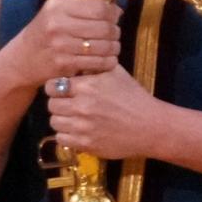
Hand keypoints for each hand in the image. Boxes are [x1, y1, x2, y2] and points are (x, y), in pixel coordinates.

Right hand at [9, 0, 120, 89]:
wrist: (22, 58)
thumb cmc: (45, 32)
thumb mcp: (56, 12)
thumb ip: (81, 6)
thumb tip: (114, 7)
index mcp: (58, 6)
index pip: (98, 7)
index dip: (113, 12)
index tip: (116, 15)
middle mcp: (58, 24)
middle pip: (104, 27)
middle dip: (115, 31)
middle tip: (116, 33)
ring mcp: (61, 45)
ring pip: (103, 46)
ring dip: (114, 47)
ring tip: (113, 46)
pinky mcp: (64, 64)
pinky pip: (97, 62)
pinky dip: (108, 62)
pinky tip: (108, 59)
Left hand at [46, 64, 161, 159]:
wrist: (149, 126)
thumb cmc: (132, 96)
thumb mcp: (114, 72)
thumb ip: (92, 64)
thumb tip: (74, 57)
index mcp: (87, 86)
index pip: (53, 85)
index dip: (55, 86)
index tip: (62, 88)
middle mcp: (82, 106)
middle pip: (51, 104)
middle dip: (58, 102)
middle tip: (67, 102)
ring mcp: (83, 127)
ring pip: (54, 122)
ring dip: (61, 118)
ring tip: (72, 116)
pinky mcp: (86, 144)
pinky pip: (61, 138)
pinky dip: (66, 134)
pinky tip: (77, 129)